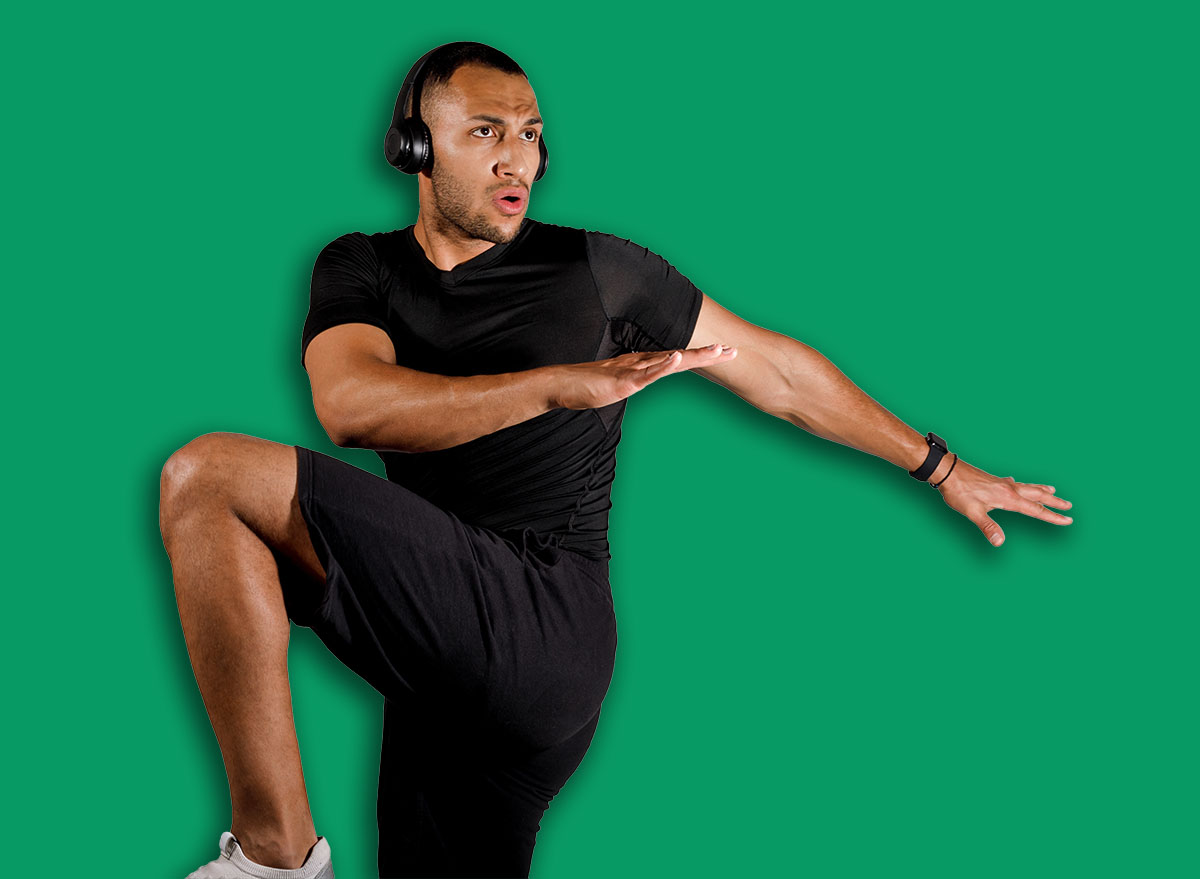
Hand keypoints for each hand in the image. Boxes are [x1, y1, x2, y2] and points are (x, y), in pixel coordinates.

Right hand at [553, 343, 736, 409]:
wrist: (561, 386)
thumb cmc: (586, 386)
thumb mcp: (618, 385)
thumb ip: (633, 381)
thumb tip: (644, 380)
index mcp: (642, 366)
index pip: (678, 359)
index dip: (701, 355)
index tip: (724, 352)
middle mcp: (641, 363)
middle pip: (681, 357)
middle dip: (708, 354)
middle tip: (734, 350)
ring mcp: (633, 371)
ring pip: (670, 361)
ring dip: (694, 356)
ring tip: (717, 351)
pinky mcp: (623, 380)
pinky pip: (646, 373)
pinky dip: (663, 365)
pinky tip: (678, 357)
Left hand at [934, 457, 1073, 546]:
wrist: (947, 471)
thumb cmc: (959, 491)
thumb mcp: (973, 513)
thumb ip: (988, 527)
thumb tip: (1000, 543)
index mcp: (1008, 498)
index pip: (1035, 510)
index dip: (1052, 516)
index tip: (1068, 520)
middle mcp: (1008, 489)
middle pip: (1036, 495)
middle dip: (1053, 502)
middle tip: (1069, 505)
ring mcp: (1001, 483)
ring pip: (1027, 487)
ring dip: (1041, 490)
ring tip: (1052, 491)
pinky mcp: (993, 480)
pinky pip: (1013, 483)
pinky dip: (1021, 485)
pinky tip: (1016, 483)